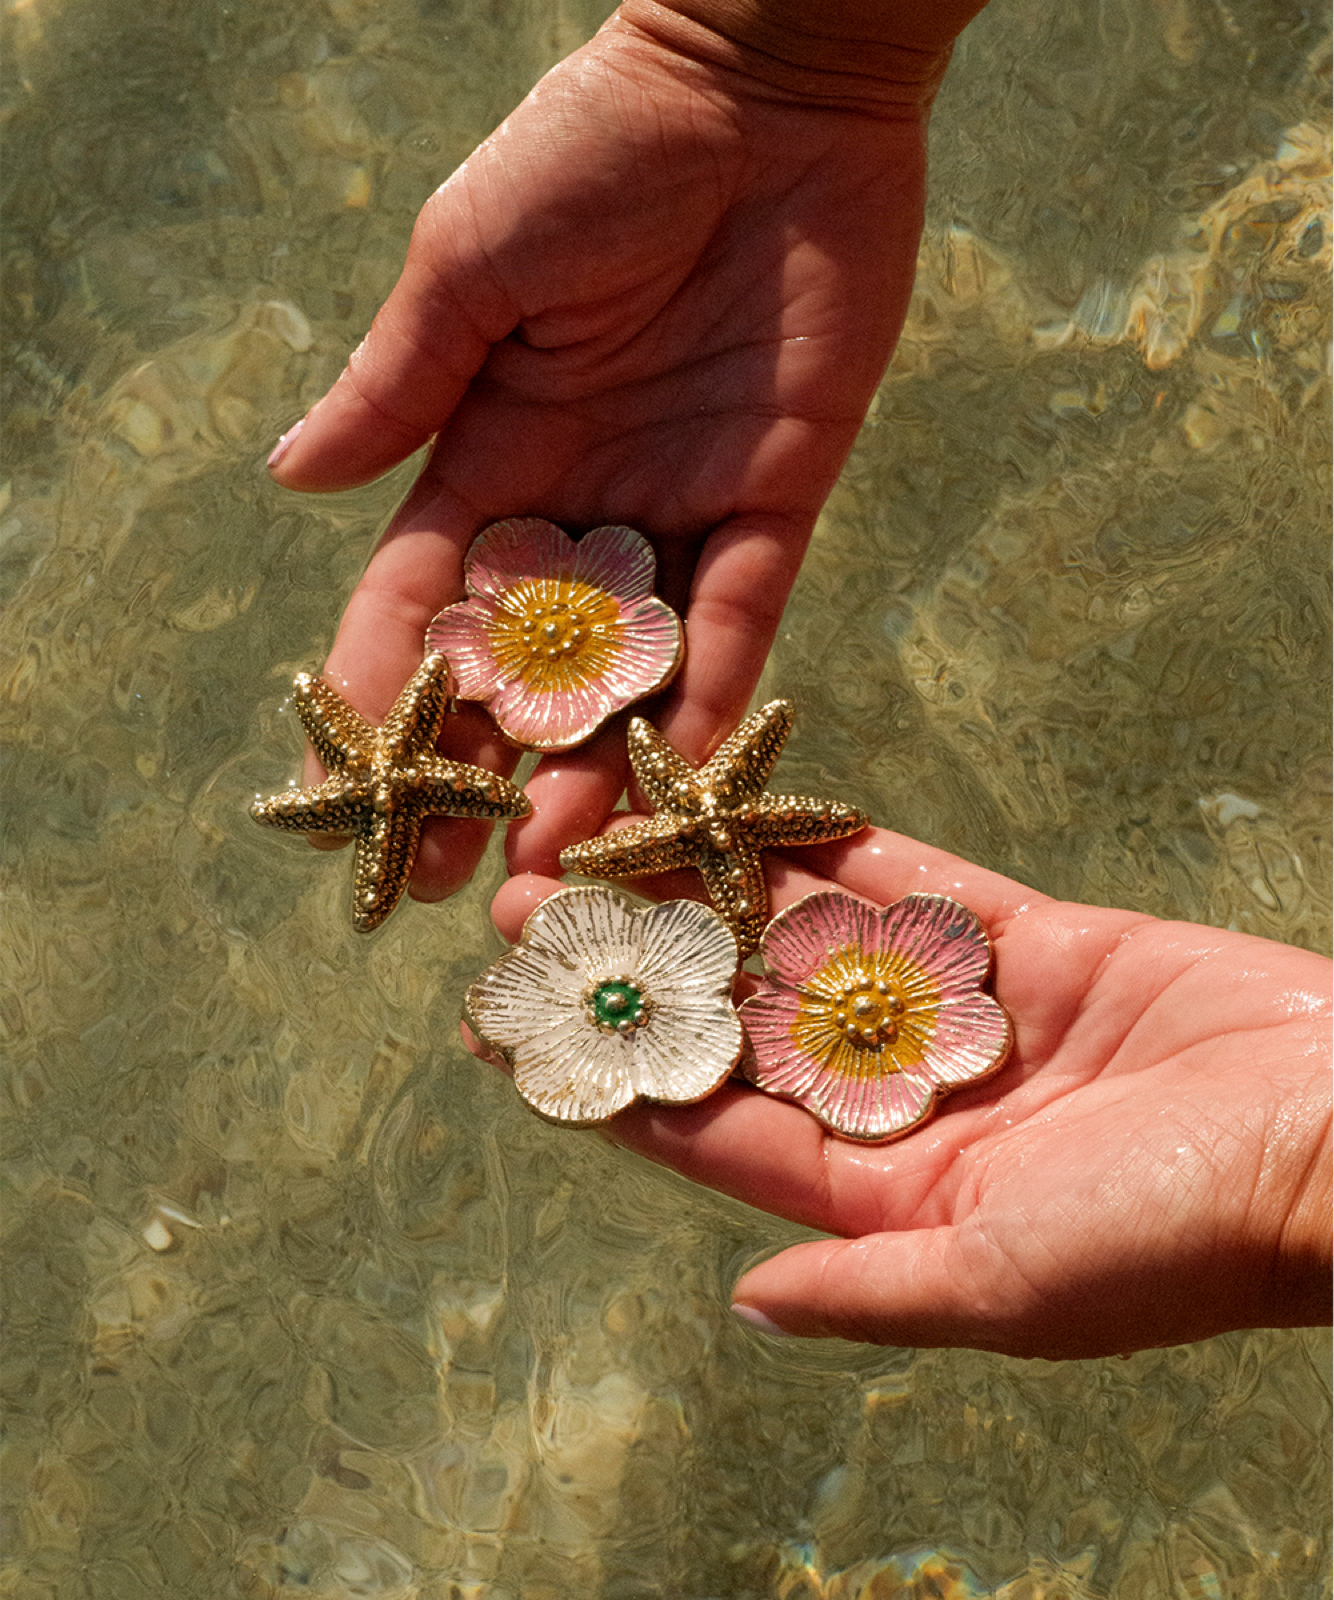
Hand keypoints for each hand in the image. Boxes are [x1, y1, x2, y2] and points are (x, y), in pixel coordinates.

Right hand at [266, 2, 970, 898]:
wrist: (764, 92)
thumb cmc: (594, 149)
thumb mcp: (472, 264)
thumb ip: (400, 381)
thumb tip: (291, 476)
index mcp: (489, 451)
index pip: (420, 599)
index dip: (382, 694)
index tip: (345, 789)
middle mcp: (580, 504)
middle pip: (524, 666)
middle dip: (485, 769)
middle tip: (449, 873)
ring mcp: (679, 514)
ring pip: (630, 671)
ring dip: (596, 769)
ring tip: (559, 866)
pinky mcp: (779, 505)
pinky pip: (738, 623)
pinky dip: (709, 702)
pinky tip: (676, 783)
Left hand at [480, 829, 1333, 1358]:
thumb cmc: (1181, 1239)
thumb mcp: (1015, 1288)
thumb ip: (874, 1291)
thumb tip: (748, 1305)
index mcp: (890, 1200)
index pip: (715, 1135)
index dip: (610, 1084)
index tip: (509, 1036)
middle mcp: (909, 1104)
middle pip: (743, 1025)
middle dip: (641, 968)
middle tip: (528, 909)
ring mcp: (964, 1016)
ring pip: (812, 944)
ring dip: (713, 893)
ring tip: (610, 838)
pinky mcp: (1029, 943)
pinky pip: (915, 889)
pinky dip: (838, 852)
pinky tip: (751, 808)